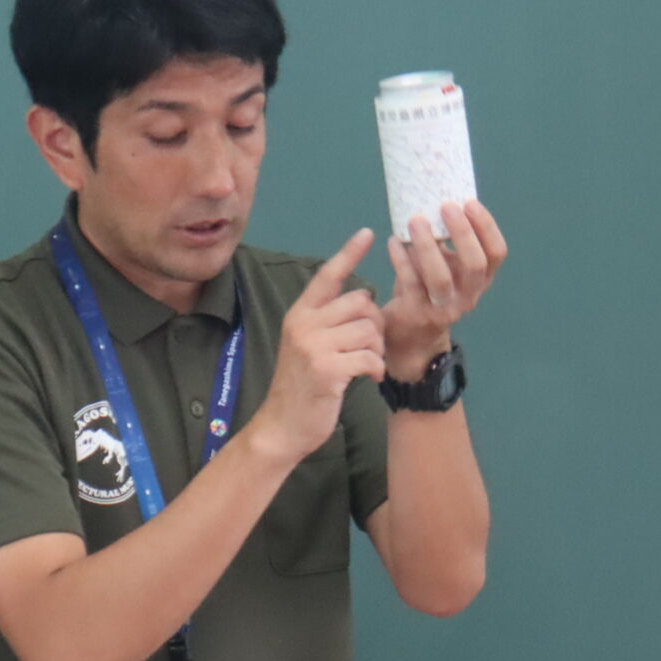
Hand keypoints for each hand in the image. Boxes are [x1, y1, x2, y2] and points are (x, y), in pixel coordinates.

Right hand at [253, 229, 387, 465]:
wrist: (283, 426)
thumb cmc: (302, 387)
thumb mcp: (308, 345)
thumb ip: (328, 321)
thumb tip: (365, 301)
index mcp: (299, 313)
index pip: (328, 276)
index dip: (350, 254)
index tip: (368, 234)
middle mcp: (304, 323)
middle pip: (360, 302)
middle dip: (375, 323)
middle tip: (371, 346)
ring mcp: (313, 345)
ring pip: (368, 329)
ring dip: (377, 349)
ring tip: (368, 365)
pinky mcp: (326, 368)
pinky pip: (369, 356)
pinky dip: (376, 368)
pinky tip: (369, 378)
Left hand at [381, 199, 507, 377]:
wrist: (411, 337)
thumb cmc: (428, 290)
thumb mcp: (446, 267)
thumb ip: (446, 242)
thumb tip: (433, 198)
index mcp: (480, 281)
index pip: (496, 254)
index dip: (487, 227)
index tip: (470, 202)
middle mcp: (468, 296)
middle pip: (474, 265)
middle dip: (462, 233)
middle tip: (446, 206)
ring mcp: (443, 309)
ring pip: (440, 278)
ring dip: (428, 246)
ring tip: (416, 221)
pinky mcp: (417, 314)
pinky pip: (409, 283)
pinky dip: (400, 258)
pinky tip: (393, 241)